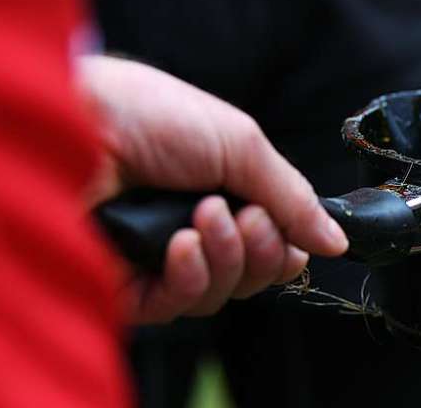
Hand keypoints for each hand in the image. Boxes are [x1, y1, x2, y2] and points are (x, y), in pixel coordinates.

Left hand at [80, 56, 347, 323]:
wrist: (82, 118)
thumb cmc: (157, 114)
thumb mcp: (243, 144)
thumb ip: (292, 197)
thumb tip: (337, 240)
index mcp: (229, 194)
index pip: (275, 245)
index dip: (288, 247)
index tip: (290, 232)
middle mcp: (198, 229)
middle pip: (254, 274)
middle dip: (260, 248)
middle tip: (243, 213)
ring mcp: (161, 257)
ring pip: (220, 293)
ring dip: (225, 256)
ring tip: (203, 216)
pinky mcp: (125, 283)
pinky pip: (175, 306)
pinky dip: (190, 278)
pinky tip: (182, 244)